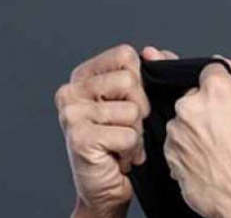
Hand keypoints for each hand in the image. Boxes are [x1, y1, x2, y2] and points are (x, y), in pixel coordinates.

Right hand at [54, 44, 178, 216]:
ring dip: (137, 131)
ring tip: (121, 142)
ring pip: (133, 109)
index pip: (125, 55)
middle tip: (126, 126)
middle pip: (131, 80)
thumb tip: (152, 51)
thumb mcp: (139, 99)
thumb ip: (150, 71)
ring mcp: (71, 114)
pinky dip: (132, 149)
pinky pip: (129, 134)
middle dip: (141, 108)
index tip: (131, 100)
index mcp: (84, 75)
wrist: (107, 186)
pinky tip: (118, 156)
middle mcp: (71, 91)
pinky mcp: (79, 138)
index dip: (141, 78)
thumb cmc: (124, 139)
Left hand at [164, 55, 230, 217]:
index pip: (211, 70)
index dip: (224, 86)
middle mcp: (190, 106)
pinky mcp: (168, 153)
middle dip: (209, 105)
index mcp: (216, 91)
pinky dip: (190, 145)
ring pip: (186, 117)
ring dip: (198, 126)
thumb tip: (230, 66)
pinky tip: (209, 157)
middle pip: (195, 94)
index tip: (230, 101)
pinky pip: (177, 140)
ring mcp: (176, 131)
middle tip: (228, 127)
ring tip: (219, 146)